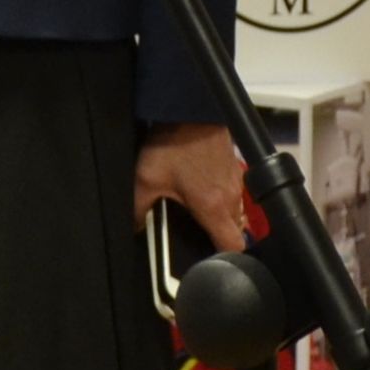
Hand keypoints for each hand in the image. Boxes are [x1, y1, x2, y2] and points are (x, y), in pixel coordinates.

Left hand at [134, 123, 252, 253]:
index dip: (225, 261)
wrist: (190, 105)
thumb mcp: (146, 177)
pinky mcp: (233, 168)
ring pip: (236, 214)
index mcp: (214, 207)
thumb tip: (133, 228)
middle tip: (198, 241)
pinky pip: (233, 195)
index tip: (211, 263)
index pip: (234, 248)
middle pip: (236, 233)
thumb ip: (137, 208)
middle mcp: (231, 197)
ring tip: (198, 218)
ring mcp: (235, 182)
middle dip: (220, 240)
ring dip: (221, 219)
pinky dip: (221, 201)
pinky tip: (201, 193)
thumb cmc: (173, 141)